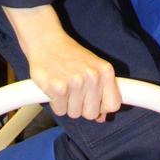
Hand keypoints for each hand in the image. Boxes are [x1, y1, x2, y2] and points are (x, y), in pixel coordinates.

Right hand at [7, 5, 121, 121]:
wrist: (46, 41)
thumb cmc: (69, 55)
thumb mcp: (92, 67)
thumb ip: (100, 91)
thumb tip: (101, 118)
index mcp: (105, 71)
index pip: (113, 105)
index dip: (102, 108)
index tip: (93, 102)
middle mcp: (93, 77)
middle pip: (91, 113)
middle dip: (81, 107)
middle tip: (73, 92)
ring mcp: (76, 82)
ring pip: (74, 114)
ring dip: (67, 105)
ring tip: (63, 87)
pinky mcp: (58, 88)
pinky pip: (60, 111)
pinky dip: (55, 103)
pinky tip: (54, 88)